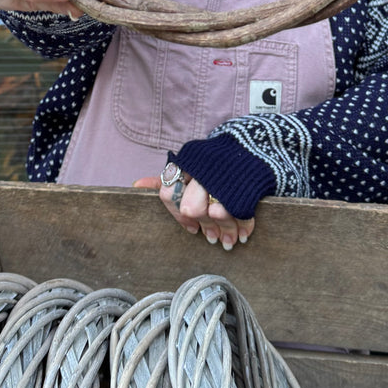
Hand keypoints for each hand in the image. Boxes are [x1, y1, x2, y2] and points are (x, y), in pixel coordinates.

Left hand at [132, 174, 255, 249]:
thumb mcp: (190, 167)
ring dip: (224, 231)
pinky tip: (242, 236)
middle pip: (192, 206)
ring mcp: (225, 175)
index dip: (178, 215)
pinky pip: (241, 210)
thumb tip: (136, 185)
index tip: (191, 229)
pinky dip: (242, 226)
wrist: (251, 145)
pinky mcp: (247, 182)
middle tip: (211, 239)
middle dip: (204, 225)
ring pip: (217, 212)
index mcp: (186, 164)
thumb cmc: (214, 163)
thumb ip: (166, 179)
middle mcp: (202, 169)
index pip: (169, 193)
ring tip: (227, 242)